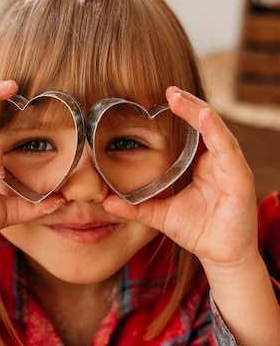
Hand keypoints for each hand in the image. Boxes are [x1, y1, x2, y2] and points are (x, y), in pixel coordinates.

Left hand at [103, 86, 257, 271]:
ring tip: (179, 97)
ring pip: (216, 129)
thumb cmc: (198, 231)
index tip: (161, 97)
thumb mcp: (160, 215)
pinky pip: (228, 148)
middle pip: (205, 123)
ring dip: (198, 111)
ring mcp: (230, 166)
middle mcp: (218, 160)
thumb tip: (106, 201)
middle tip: (168, 89)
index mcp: (202, 164)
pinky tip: (203, 117)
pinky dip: (216, 131)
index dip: (180, 112)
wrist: (221, 255)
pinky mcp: (239, 177)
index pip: (193, 131)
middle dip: (187, 104)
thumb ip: (135, 207)